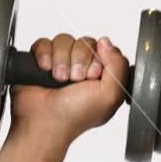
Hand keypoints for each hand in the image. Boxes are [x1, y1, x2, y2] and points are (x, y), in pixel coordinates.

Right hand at [10, 35, 129, 142]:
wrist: (44, 121)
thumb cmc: (76, 115)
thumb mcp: (110, 96)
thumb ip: (118, 66)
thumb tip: (106, 42)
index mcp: (103, 77)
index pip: (106, 49)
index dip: (99, 59)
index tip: (93, 76)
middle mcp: (83, 68)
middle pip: (85, 42)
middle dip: (79, 60)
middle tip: (75, 80)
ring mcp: (62, 63)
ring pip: (64, 40)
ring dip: (61, 60)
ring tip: (59, 79)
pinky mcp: (42, 59)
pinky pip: (44, 42)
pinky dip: (44, 55)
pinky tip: (45, 70)